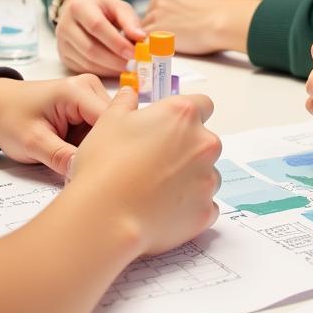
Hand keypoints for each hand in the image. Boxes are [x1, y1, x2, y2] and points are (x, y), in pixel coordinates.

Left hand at [0, 75, 111, 176]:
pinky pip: (100, 128)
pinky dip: (91, 143)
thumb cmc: (10, 118)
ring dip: (96, 147)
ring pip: (109, 128)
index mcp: (77, 91)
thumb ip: (61, 157)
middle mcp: (90, 87)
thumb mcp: (33, 142)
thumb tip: (85, 173)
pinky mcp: (89, 104)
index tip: (97, 170)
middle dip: (102, 148)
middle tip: (84, 171)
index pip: (111, 120)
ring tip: (78, 162)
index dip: (108, 147)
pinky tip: (77, 154)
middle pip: (114, 124)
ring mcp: (91, 94)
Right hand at [55, 0, 143, 75]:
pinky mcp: (64, 56)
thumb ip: (130, 21)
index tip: (134, 52)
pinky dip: (102, 72)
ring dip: (110, 68)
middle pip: (90, 48)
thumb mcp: (118, 7)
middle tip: (133, 65)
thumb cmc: (103, 8)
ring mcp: (62, 43)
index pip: (97, 26)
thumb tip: (141, 38)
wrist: (81, 8)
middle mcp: (65, 25)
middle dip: (115, 60)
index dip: (116, 42)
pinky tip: (115, 69)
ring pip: (86, 62)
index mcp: (79, 7)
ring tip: (127, 67)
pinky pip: (83, 69)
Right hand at [67, 87, 221, 255]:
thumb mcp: (108, 121)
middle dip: (187, 150)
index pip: (203, 105)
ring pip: (207, 174)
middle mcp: (204, 143)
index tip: (170, 128)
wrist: (104, 218)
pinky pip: (205, 206)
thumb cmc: (105, 165)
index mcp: (183, 115)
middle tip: (155, 164)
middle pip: (205, 142)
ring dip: (191, 179)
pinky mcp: (206, 211)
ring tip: (157, 191)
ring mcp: (208, 179)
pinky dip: (190, 208)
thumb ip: (125, 102)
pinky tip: (163, 211)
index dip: (186, 116)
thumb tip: (130, 93)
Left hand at [143, 0, 259, 53]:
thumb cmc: (223, 12)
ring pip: (148, 23)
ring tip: (172, 41)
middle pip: (153, 8)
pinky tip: (164, 48)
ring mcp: (157, 9)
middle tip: (176, 32)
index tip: (177, 20)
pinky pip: (146, 37)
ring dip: (157, 32)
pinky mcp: (155, 28)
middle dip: (161, 20)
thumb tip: (188, 9)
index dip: (170, 10)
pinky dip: (153, 44)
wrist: (224, 21)